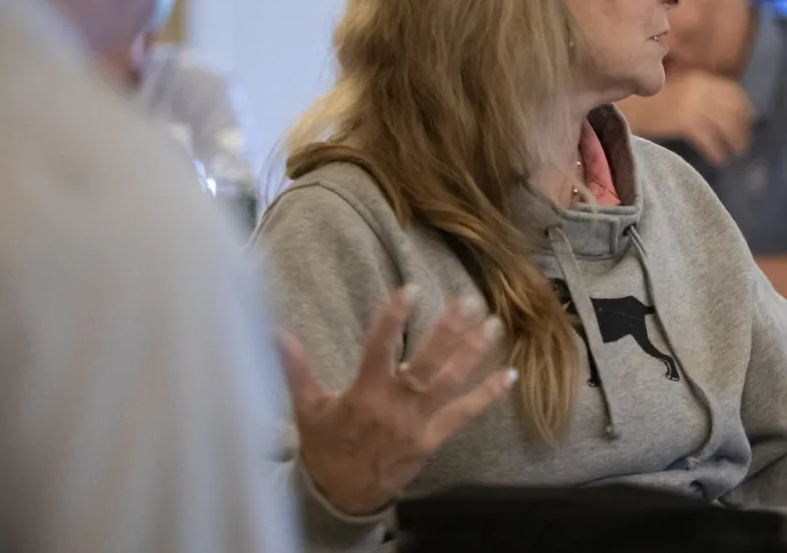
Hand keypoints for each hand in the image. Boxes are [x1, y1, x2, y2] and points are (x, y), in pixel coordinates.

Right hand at [277, 287, 518, 515]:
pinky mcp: (434, 438)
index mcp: (363, 393)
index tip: (410, 290)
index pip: (379, 348)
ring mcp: (418, 422)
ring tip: (492, 324)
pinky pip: (465, 413)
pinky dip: (488, 394)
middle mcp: (395, 405)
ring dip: (473, 353)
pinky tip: (510, 374)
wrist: (341, 496)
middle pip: (426, 362)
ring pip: (450, 383)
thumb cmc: (325, 447)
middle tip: (468, 301)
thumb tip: (276, 332)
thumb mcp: (306, 409)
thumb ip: (295, 368)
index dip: (394, 319)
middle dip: (448, 331)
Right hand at [621, 70, 753, 165]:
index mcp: (699, 79)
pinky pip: (709, 138)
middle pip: (733, 109)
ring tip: (736, 153)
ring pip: (725, 124)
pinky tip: (719, 158)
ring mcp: (692, 104)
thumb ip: (696, 93)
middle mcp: (700, 89)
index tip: (749, 120)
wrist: (624, 102)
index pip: (732, 91)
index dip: (744, 107)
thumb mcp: (676, 87)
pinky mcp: (683, 121)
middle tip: (744, 143)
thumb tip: (717, 109)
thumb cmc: (647, 99)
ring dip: (735, 141)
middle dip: (742, 127)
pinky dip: (716, 150)